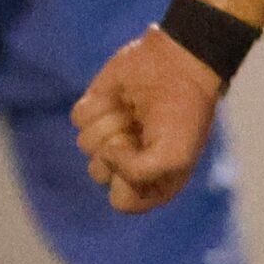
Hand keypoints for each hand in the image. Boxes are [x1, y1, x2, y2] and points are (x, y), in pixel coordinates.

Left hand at [71, 27, 226, 213]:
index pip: (123, 201)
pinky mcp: (96, 111)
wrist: (179, 62)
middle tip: (142, 129)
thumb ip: (137, 175)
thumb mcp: (174, 156)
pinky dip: (99, 106)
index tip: (144, 157)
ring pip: (85, 145)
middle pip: (99, 173)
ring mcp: (111, 135)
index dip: (127, 181)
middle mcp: (130, 161)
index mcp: (155, 180)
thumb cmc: (183, 112)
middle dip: (118, 148)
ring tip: (135, 110)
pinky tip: (120, 97)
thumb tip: (106, 153)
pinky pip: (79, 119)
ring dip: (111, 123)